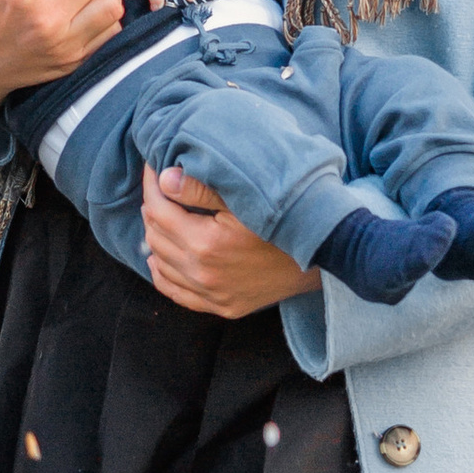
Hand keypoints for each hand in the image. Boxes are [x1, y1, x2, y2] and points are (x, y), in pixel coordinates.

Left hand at [139, 165, 319, 317]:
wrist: (322, 258)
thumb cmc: (286, 220)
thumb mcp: (246, 200)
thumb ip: (203, 189)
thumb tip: (165, 179)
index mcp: (206, 244)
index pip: (159, 210)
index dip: (151, 185)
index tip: (152, 167)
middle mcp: (203, 274)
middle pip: (155, 236)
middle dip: (152, 208)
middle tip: (159, 188)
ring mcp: (212, 294)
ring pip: (161, 264)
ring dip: (156, 238)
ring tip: (162, 216)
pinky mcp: (221, 306)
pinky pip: (176, 293)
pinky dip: (163, 273)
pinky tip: (162, 258)